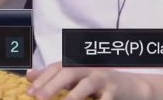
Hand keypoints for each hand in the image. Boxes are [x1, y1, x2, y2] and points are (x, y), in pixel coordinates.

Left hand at [27, 63, 151, 99]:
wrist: (133, 87)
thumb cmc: (100, 84)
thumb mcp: (77, 78)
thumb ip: (54, 76)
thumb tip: (29, 75)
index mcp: (78, 66)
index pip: (57, 67)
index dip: (42, 78)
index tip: (29, 92)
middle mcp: (89, 69)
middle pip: (69, 72)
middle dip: (52, 85)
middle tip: (39, 98)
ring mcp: (104, 80)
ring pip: (87, 84)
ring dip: (73, 96)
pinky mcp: (116, 92)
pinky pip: (105, 99)